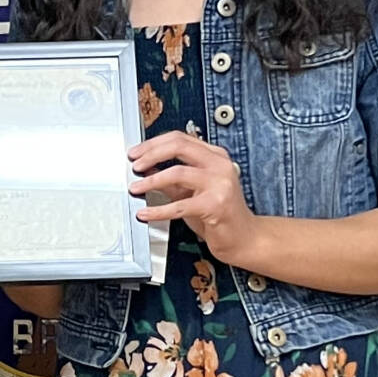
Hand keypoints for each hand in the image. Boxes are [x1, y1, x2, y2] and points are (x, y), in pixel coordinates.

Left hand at [128, 131, 257, 266]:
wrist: (244, 238)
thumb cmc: (218, 214)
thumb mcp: (191, 191)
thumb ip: (171, 179)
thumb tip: (146, 168)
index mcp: (215, 156)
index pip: (179, 138)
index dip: (153, 144)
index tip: (135, 153)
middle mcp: (219, 165)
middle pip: (178, 146)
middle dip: (150, 153)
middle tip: (134, 164)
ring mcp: (220, 183)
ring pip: (177, 172)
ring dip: (151, 180)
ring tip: (136, 187)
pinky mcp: (216, 205)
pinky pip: (180, 205)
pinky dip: (158, 210)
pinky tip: (145, 213)